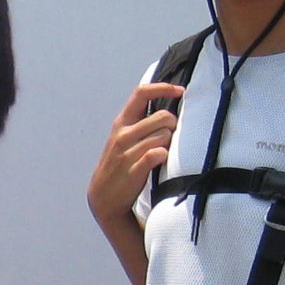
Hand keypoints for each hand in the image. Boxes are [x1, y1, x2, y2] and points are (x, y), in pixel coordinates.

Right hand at [89, 81, 181, 229]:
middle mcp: (123, 134)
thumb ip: (140, 122)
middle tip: (170, 136)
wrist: (104, 196)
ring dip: (169, 143)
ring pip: (164, 136)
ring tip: (162, 153)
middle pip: (162, 116)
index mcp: (121, 122)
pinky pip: (158, 153)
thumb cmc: (119, 164)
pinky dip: (164, 155)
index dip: (163, 88)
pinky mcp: (134, 169)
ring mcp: (127, 152)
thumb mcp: (123, 138)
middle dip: (173, 125)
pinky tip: (161, 160)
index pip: (141, 94)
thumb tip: (168, 108)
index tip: (180, 91)